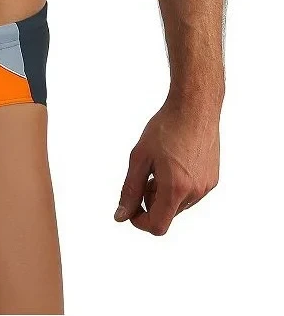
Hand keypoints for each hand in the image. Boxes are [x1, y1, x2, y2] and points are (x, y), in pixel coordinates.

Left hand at [114, 97, 219, 234]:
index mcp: (176, 188)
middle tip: (146, 174)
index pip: (157, 226)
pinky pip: (191, 193)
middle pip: (167, 213)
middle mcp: (195, 192)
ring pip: (179, 204)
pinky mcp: (213, 179)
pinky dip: (179, 186)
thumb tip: (120, 216)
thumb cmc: (165, 128)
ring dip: (165, 193)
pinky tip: (175, 161)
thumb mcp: (139, 157)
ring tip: (161, 164)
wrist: (195, 107)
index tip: (131, 206)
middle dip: (151, 201)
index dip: (140, 221)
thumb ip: (130, 189)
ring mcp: (207, 187)